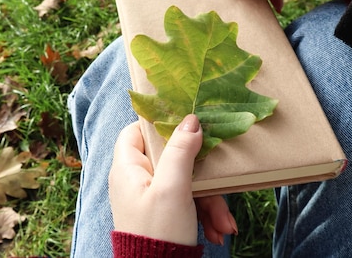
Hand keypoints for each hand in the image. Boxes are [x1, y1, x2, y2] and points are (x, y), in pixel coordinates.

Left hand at [109, 114, 236, 245]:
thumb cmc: (160, 231)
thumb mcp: (173, 188)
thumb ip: (180, 151)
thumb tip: (190, 120)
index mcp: (128, 168)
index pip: (136, 132)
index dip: (160, 125)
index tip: (188, 126)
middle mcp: (136, 180)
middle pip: (171, 159)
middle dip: (201, 177)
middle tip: (219, 189)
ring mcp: (150, 197)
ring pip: (184, 183)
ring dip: (208, 201)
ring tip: (223, 224)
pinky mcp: (163, 214)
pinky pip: (186, 202)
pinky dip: (203, 214)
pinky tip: (217, 230)